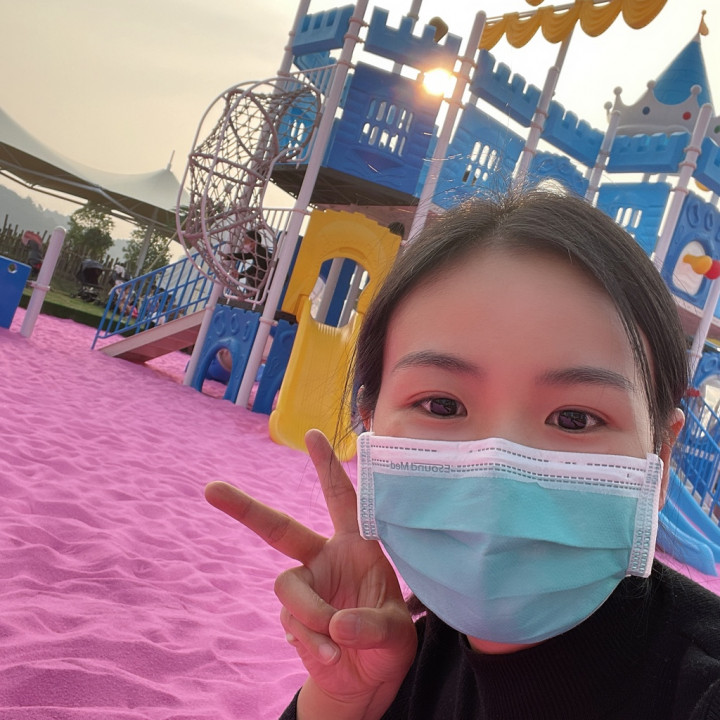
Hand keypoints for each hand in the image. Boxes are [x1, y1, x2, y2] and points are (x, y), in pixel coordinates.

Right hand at [205, 429, 416, 718]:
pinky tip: (331, 656)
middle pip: (279, 529)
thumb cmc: (388, 644)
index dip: (327, 468)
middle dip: (245, 508)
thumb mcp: (395, 635)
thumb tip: (336, 624)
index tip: (312, 434)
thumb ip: (371, 626)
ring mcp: (306, 588)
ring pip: (288, 588)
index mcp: (356, 547)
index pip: (342, 500)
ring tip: (336, 645)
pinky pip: (292, 624)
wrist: (364, 681)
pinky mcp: (292, 617)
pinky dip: (312, 644)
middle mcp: (324, 559)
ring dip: (311, 616)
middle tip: (211, 489)